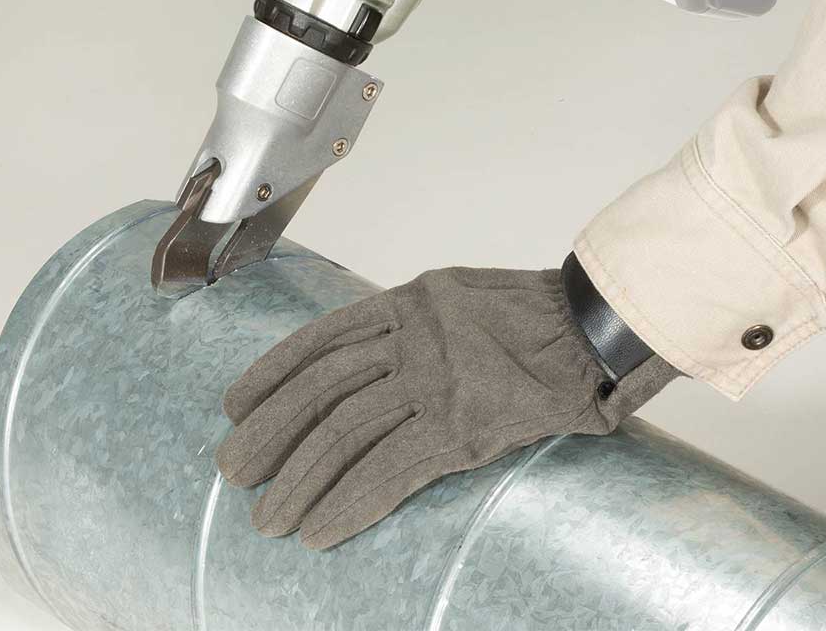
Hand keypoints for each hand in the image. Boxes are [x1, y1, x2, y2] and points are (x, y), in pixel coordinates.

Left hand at [216, 266, 676, 548]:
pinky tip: (320, 528)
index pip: (320, 339)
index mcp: (406, 304)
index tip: (234, 404)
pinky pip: (394, 470)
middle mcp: (413, 339)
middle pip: (322, 387)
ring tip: (267, 518)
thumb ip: (405, 325)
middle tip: (233, 471)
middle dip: (270, 432)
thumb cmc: (528, 317)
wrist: (593, 329)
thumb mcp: (454, 298)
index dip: (271, 372)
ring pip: (348, 432)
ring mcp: (438, 382)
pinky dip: (351, 501)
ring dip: (301, 480)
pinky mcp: (465, 427)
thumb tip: (361, 362)